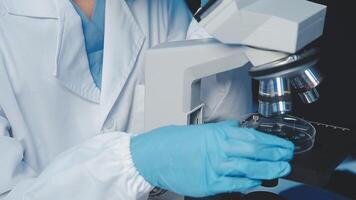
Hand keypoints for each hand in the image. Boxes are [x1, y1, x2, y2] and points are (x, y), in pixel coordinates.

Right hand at [130, 121, 293, 196]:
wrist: (154, 156)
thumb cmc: (174, 141)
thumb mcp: (201, 129)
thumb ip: (223, 130)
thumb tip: (239, 129)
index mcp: (218, 136)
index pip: (254, 139)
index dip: (273, 144)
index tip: (284, 145)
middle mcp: (219, 152)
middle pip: (256, 155)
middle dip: (276, 157)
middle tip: (288, 158)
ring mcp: (215, 170)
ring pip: (249, 171)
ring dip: (267, 171)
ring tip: (279, 170)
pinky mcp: (209, 185)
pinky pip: (234, 185)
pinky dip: (248, 183)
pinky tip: (257, 181)